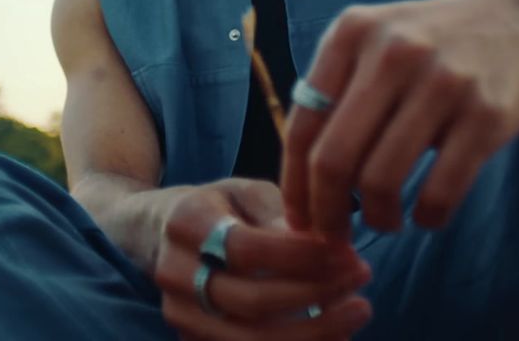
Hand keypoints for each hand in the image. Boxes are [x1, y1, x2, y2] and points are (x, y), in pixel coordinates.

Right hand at [154, 177, 373, 339]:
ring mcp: (180, 314)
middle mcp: (175, 273)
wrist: (157, 232)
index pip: (246, 249)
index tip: (345, 252)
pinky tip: (334, 335)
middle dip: (315, 294)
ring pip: (251, 340)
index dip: (300, 256)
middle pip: (251, 301)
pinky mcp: (192, 340)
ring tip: (357, 310)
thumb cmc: (217, 207)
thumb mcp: (244, 192)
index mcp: (186, 222)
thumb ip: (281, 214)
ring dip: (313, 331)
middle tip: (361, 276)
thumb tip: (327, 246)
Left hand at [280, 0, 518, 240]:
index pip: (303, 124)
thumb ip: (334, 91)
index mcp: (352, 33)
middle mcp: (392, 51)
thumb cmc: (430, 43)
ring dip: (378, 218)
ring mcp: (442, 81)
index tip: (299, 218)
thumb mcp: (373, 41)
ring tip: (386, 221)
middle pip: (334, 158)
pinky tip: (426, 215)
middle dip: (327, 212)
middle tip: (335, 236)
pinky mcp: (486, 114)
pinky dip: (427, 218)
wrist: (516, 14)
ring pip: (382, 180)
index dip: (295, 183)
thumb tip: (300, 178)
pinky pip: (440, 190)